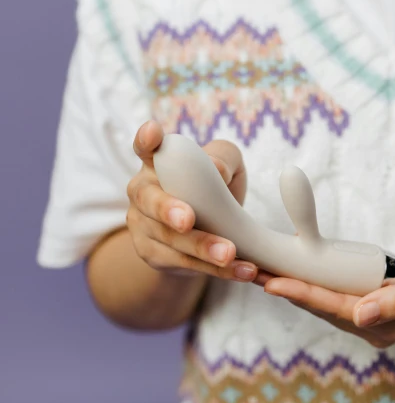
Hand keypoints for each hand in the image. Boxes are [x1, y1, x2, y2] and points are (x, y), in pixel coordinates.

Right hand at [125, 121, 258, 281]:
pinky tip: (244, 270)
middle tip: (188, 219)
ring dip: (203, 248)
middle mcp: (143, 192)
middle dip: (168, 210)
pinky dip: (217, 270)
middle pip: (150, 200)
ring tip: (230, 253)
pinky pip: (186, 264)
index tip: (153, 131)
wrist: (200, 233)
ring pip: (172, 239)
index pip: (146, 147)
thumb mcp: (225, 166)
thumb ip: (223, 158)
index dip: (147, 139)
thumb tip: (216, 168)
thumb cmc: (212, 189)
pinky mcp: (154, 255)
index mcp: (158, 163)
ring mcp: (143, 226)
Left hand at [260, 244, 394, 347]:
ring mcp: (368, 316)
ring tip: (261, 269)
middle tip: (252, 271)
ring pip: (321, 302)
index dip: (303, 294)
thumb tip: (361, 317)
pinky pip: (331, 293)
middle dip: (287, 289)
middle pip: (320, 307)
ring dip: (292, 286)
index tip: (273, 282)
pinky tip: (290, 270)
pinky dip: (309, 282)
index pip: (335, 308)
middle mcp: (371, 325)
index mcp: (385, 325)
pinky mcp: (366, 303)